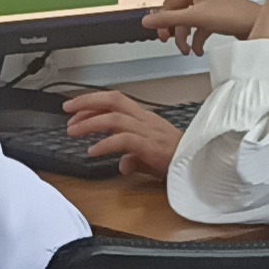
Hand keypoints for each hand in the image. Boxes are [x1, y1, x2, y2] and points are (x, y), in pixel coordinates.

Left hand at [60, 89, 186, 180]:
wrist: (202, 168)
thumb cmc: (181, 161)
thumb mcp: (152, 158)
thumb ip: (135, 158)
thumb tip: (122, 164)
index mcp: (146, 119)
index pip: (116, 101)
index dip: (93, 101)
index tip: (75, 109)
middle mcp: (146, 120)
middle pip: (113, 100)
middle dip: (86, 102)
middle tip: (67, 109)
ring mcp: (148, 132)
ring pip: (114, 117)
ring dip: (89, 122)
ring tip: (73, 130)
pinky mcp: (150, 146)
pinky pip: (123, 140)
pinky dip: (104, 144)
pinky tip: (92, 151)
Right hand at [133, 0, 264, 54]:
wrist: (256, 26)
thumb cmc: (233, 14)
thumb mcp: (196, 17)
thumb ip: (170, 19)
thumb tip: (148, 20)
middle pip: (173, 5)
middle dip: (168, 24)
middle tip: (164, 38)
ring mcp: (205, 4)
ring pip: (183, 18)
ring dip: (182, 35)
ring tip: (183, 48)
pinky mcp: (212, 16)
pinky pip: (195, 26)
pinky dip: (193, 39)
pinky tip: (196, 49)